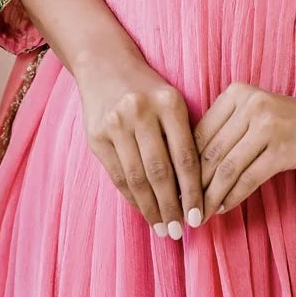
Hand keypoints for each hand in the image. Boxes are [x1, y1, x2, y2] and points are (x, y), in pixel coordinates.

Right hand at [79, 55, 202, 239]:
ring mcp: (116, 124)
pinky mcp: (96, 136)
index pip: (185, 156)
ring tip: (162, 228)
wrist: (104, 65)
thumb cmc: (148, 89)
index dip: (193, 192)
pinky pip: (116, 175)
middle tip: (179, 231)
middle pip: (160, 172)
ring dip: (150, 208)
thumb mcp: (172, 102)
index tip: (198, 217)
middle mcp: (141, 112)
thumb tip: (195, 190)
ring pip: (136, 178)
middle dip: (171, 206)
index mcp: (169, 103)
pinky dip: (131, 197)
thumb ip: (183, 137)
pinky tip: (142, 210)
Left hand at [193, 82, 295, 221]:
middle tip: (182, 208)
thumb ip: (224, 132)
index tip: (174, 188)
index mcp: (236, 93)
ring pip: (227, 167)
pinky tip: (224, 209)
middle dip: (193, 185)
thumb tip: (187, 169)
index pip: (199, 133)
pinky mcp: (283, 147)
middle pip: (210, 151)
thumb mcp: (253, 115)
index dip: (184, 164)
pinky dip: (233, 196)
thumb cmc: (287, 122)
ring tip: (200, 215)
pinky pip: (249, 177)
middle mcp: (249, 103)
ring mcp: (267, 124)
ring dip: (211, 196)